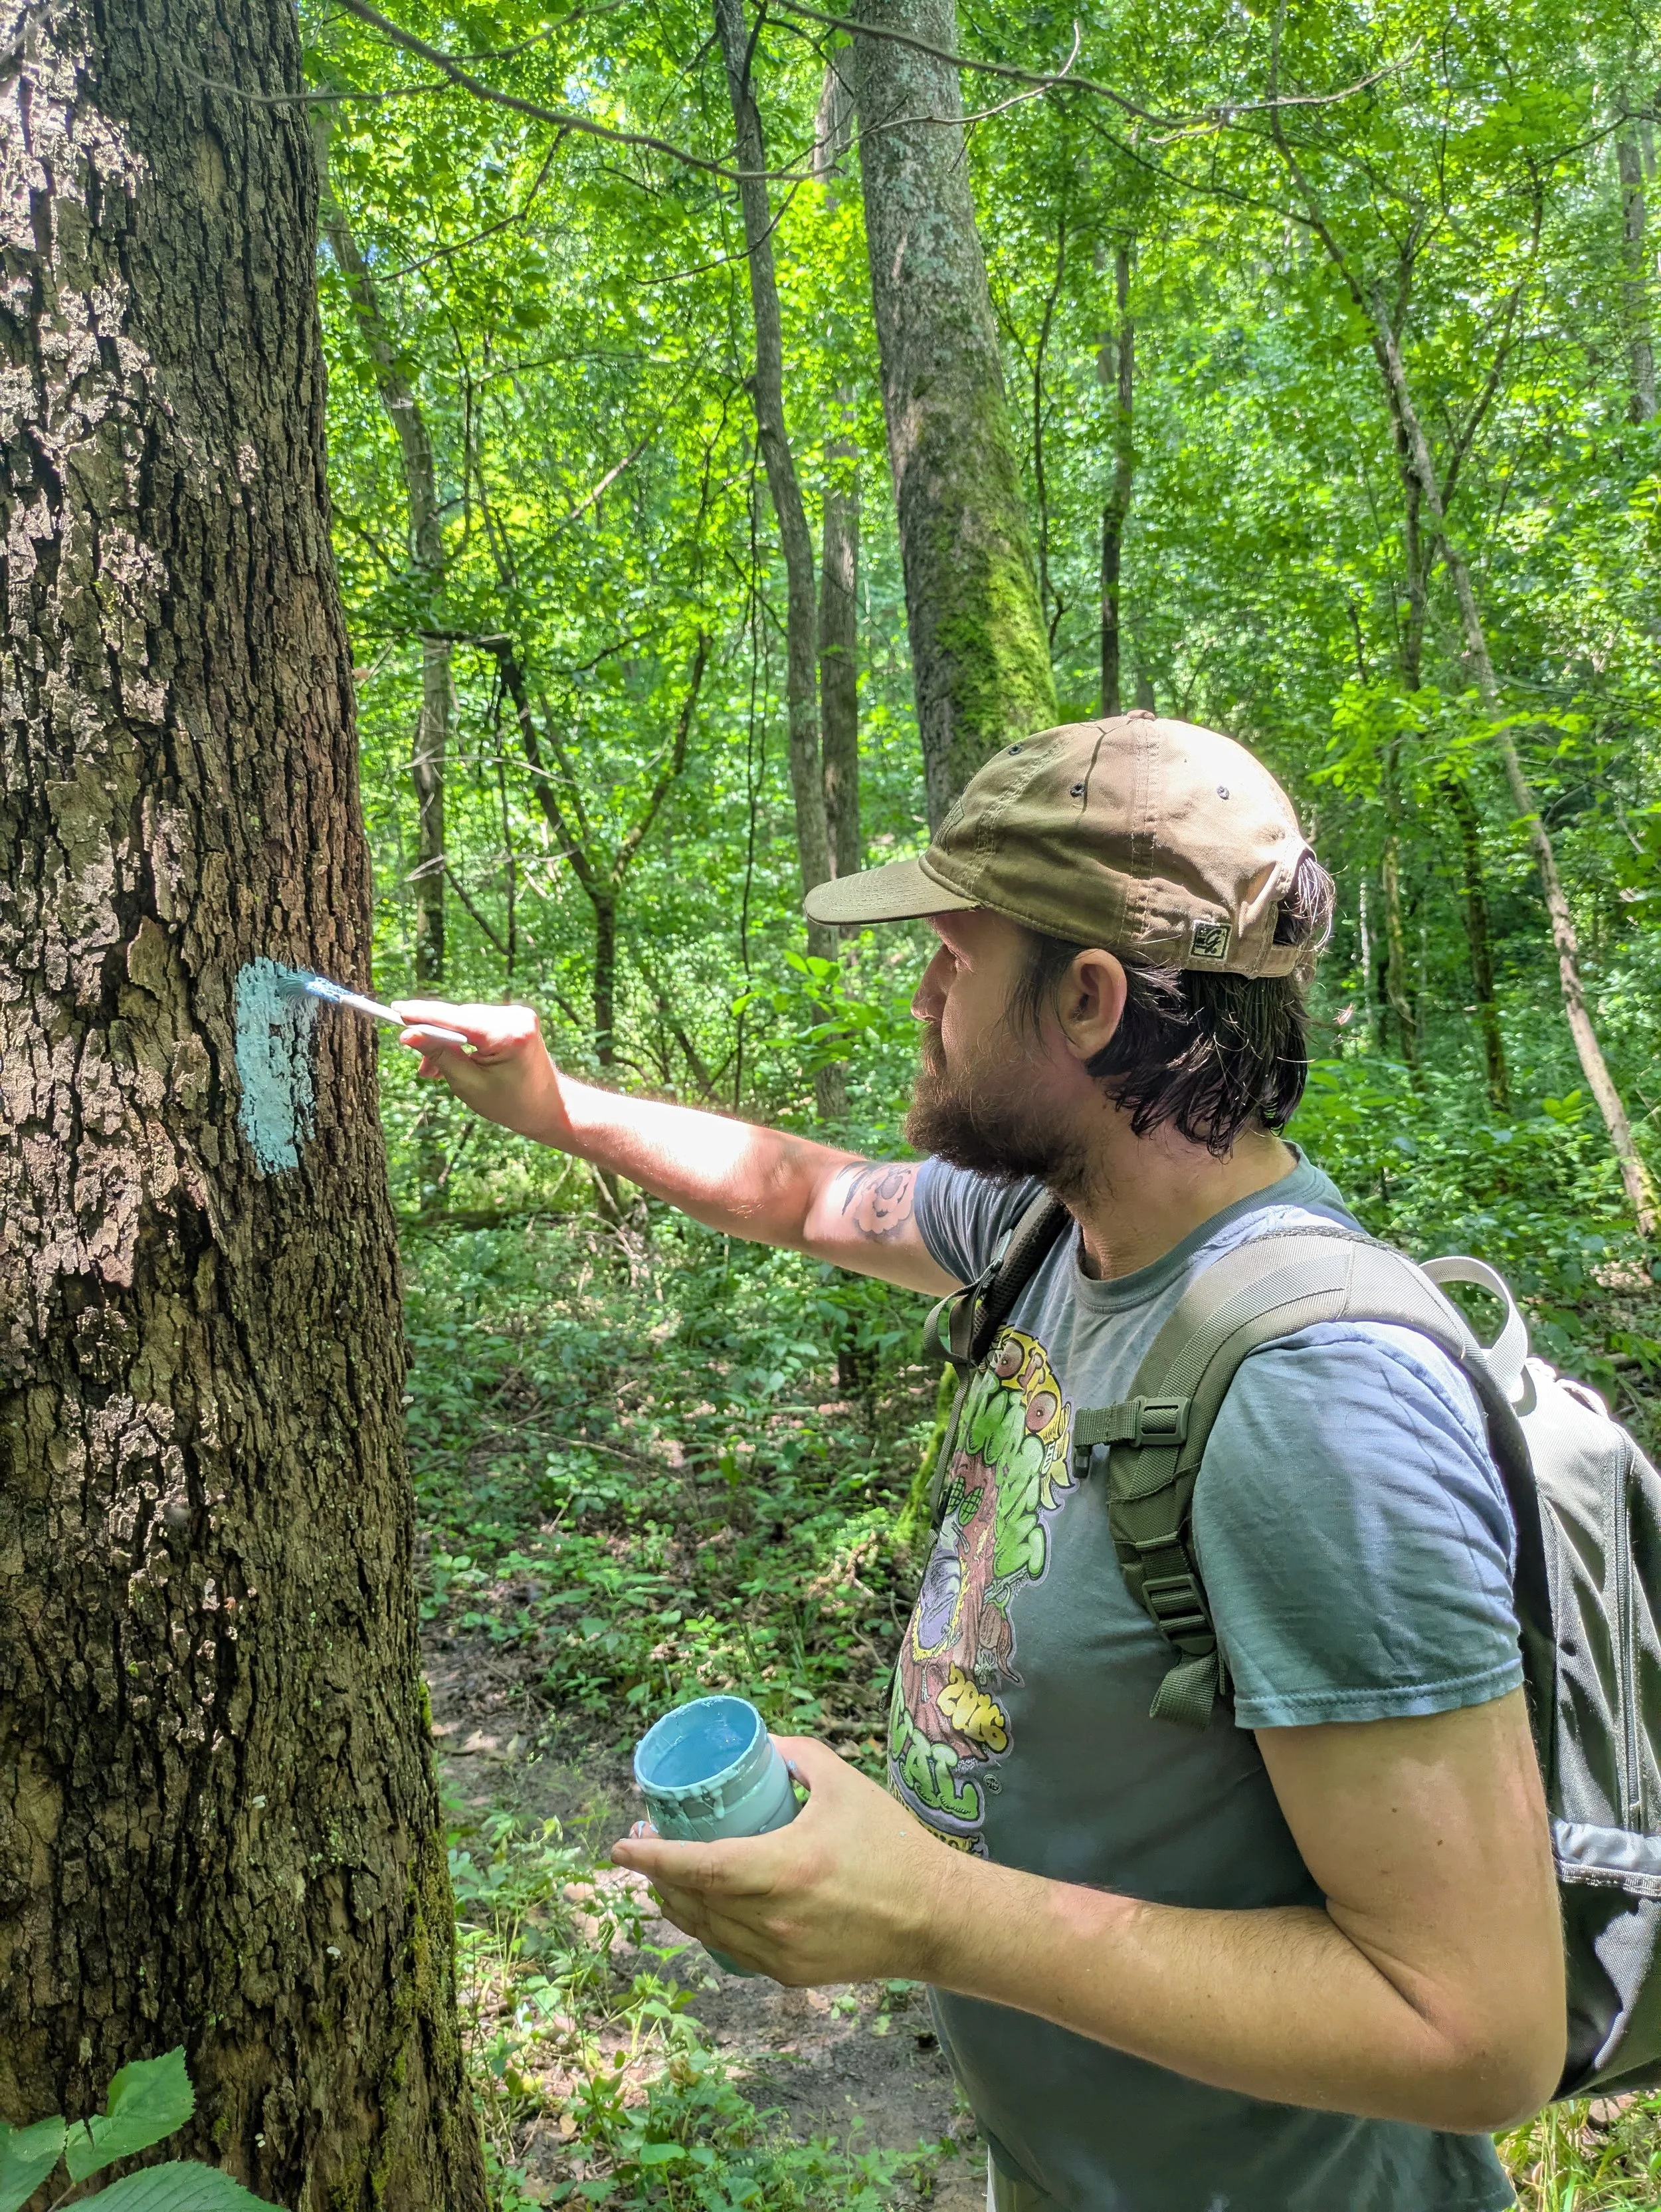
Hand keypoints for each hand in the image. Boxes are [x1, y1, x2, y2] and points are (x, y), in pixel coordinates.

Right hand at [389, 999, 567, 1142]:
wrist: (550, 1107)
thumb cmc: (511, 1104)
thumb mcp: (468, 1084)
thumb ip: (439, 1056)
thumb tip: (408, 1034)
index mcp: (508, 1034)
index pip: (455, 1018)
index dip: (423, 1015)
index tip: (395, 1011)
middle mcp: (516, 1016)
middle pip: (459, 1017)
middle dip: (434, 1036)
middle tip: (419, 1065)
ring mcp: (518, 1014)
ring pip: (466, 1019)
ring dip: (447, 1041)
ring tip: (433, 1071)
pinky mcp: (516, 1018)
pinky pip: (478, 1022)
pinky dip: (463, 1039)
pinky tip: (453, 1060)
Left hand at [610, 1735, 965, 1985]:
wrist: (934, 1918)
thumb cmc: (891, 1845)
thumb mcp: (843, 1783)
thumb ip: (797, 1756)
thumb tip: (760, 1746)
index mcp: (785, 1869)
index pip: (698, 1867)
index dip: (652, 1859)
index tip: (620, 1846)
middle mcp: (774, 1919)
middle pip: (693, 1901)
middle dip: (658, 1876)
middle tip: (643, 1846)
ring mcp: (780, 1954)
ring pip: (706, 1931)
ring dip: (677, 1903)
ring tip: (664, 1875)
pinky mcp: (790, 1975)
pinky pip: (731, 1950)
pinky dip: (709, 1926)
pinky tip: (704, 1906)